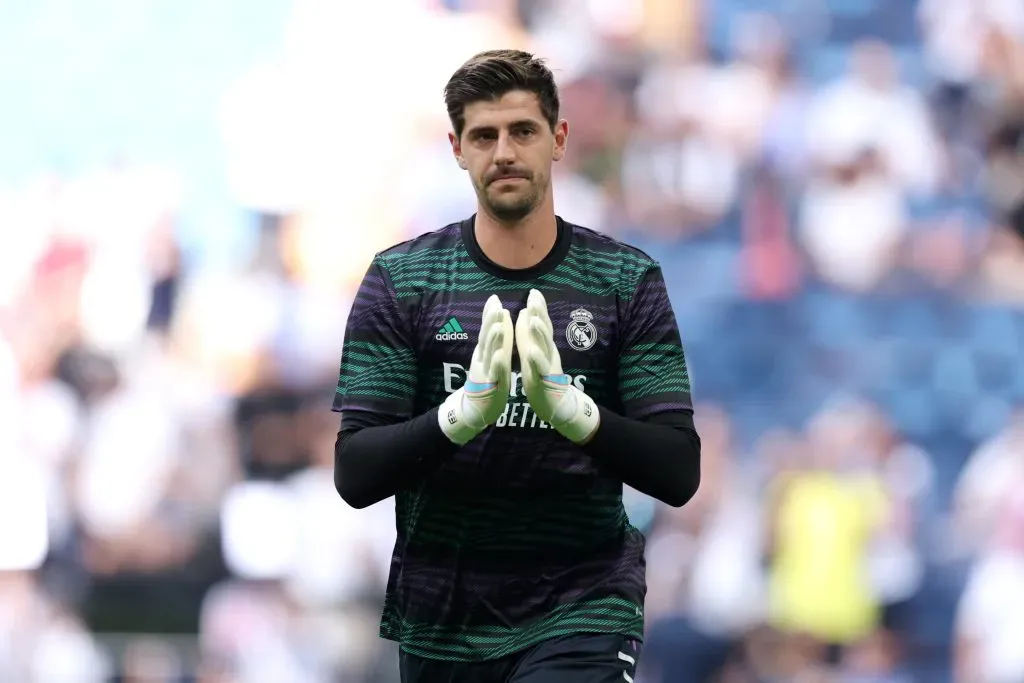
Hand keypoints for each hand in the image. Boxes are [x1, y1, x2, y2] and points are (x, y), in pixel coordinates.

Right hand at [438, 295, 513, 444]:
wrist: (477, 408)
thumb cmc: (487, 379)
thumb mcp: (491, 356)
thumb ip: (494, 337)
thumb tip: (499, 315)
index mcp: (485, 351)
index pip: (487, 329)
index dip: (490, 314)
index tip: (494, 298)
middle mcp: (483, 359)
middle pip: (486, 338)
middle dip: (491, 322)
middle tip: (496, 306)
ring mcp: (485, 372)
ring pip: (490, 353)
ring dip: (494, 340)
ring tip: (498, 326)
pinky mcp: (490, 386)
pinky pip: (495, 374)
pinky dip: (497, 364)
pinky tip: (501, 356)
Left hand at [515, 289, 599, 443]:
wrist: (555, 405)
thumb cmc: (542, 376)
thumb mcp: (533, 351)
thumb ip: (530, 333)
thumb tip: (528, 311)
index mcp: (543, 346)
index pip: (541, 323)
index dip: (539, 307)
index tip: (534, 291)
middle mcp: (548, 353)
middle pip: (545, 331)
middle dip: (540, 313)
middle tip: (534, 298)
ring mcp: (548, 367)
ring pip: (544, 347)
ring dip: (539, 333)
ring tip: (533, 320)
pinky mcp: (545, 381)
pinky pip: (541, 370)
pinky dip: (536, 360)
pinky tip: (531, 352)